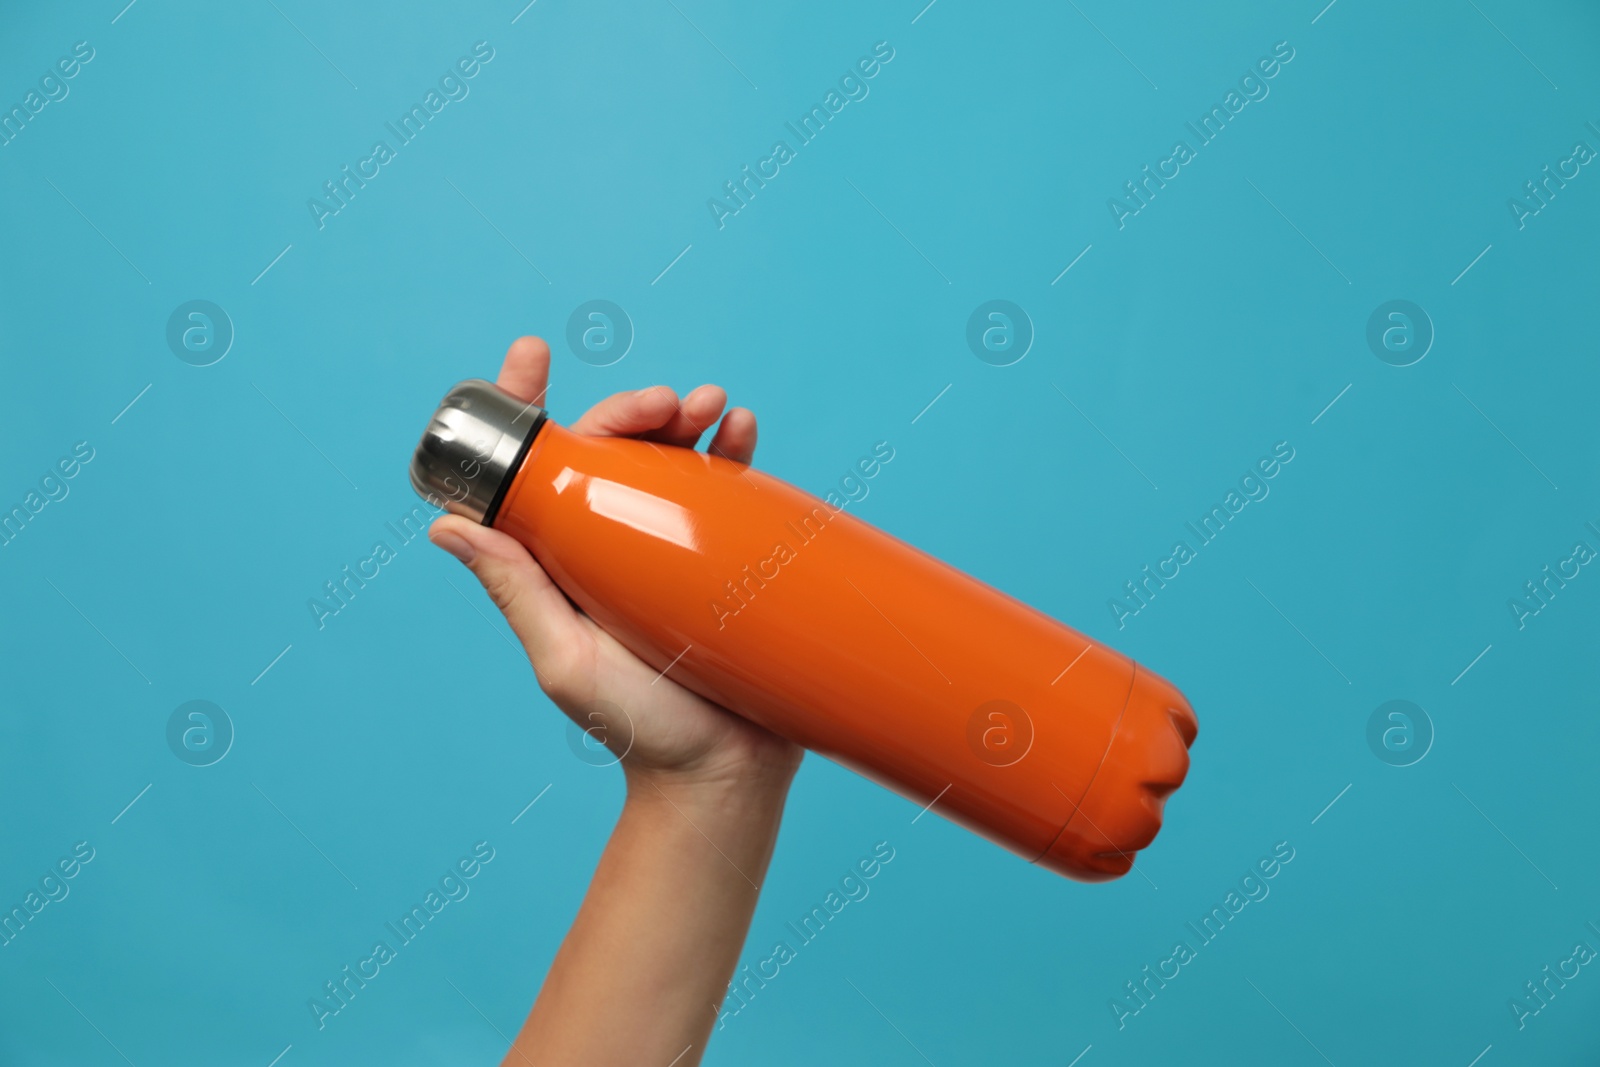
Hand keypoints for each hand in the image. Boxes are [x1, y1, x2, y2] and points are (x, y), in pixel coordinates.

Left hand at [428, 337, 803, 794]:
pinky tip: (742, 429)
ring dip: (686, 417)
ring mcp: (673, 547)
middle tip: (663, 400)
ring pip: (671, 456)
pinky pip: (731, 490)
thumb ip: (516, 591)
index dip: (528, 404)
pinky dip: (736, 450)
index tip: (529, 355)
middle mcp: (614, 541)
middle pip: (613, 447)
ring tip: (710, 405)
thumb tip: (445, 526)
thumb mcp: (563, 658)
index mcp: (562, 557)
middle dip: (631, 406)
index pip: (536, 467)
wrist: (723, 776)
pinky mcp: (728, 558)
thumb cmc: (636, 727)